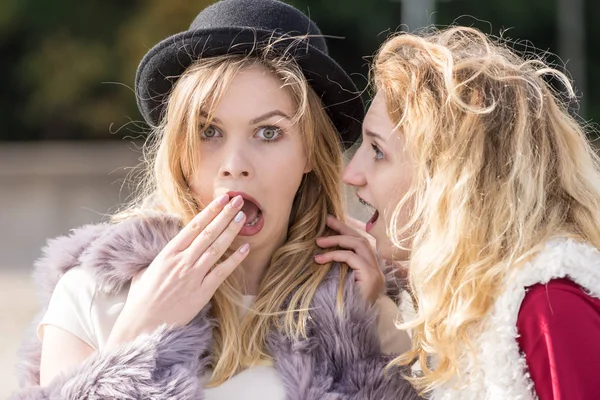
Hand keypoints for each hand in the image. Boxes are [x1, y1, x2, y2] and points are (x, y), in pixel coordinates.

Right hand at [107, 194, 249, 346]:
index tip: (221, 199)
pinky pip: (222, 272)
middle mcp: (181, 261)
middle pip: (208, 233)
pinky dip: (235, 259)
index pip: (193, 226)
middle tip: (238, 200)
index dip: (210, 211)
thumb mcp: (144, 272)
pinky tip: (246, 249)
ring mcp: (192, 276)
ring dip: (230, 231)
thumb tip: (166, 251)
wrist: (142, 326)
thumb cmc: (141, 300)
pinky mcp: (202, 292)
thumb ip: (159, 259)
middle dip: (224, 215)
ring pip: (216, 248)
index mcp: (167, 254)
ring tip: (242, 217)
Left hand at [314, 215, 384, 304]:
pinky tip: (320, 259)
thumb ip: (336, 269)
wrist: (348, 330)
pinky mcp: (371, 278)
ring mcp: (376, 274)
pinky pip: (352, 258)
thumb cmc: (339, 309)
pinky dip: (336, 255)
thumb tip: (318, 251)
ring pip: (359, 245)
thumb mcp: (336, 283)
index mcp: (371, 271)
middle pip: (362, 240)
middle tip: (326, 220)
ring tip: (318, 241)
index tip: (330, 222)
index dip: (346, 231)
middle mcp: (377, 271)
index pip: (361, 244)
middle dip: (343, 228)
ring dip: (337, 240)